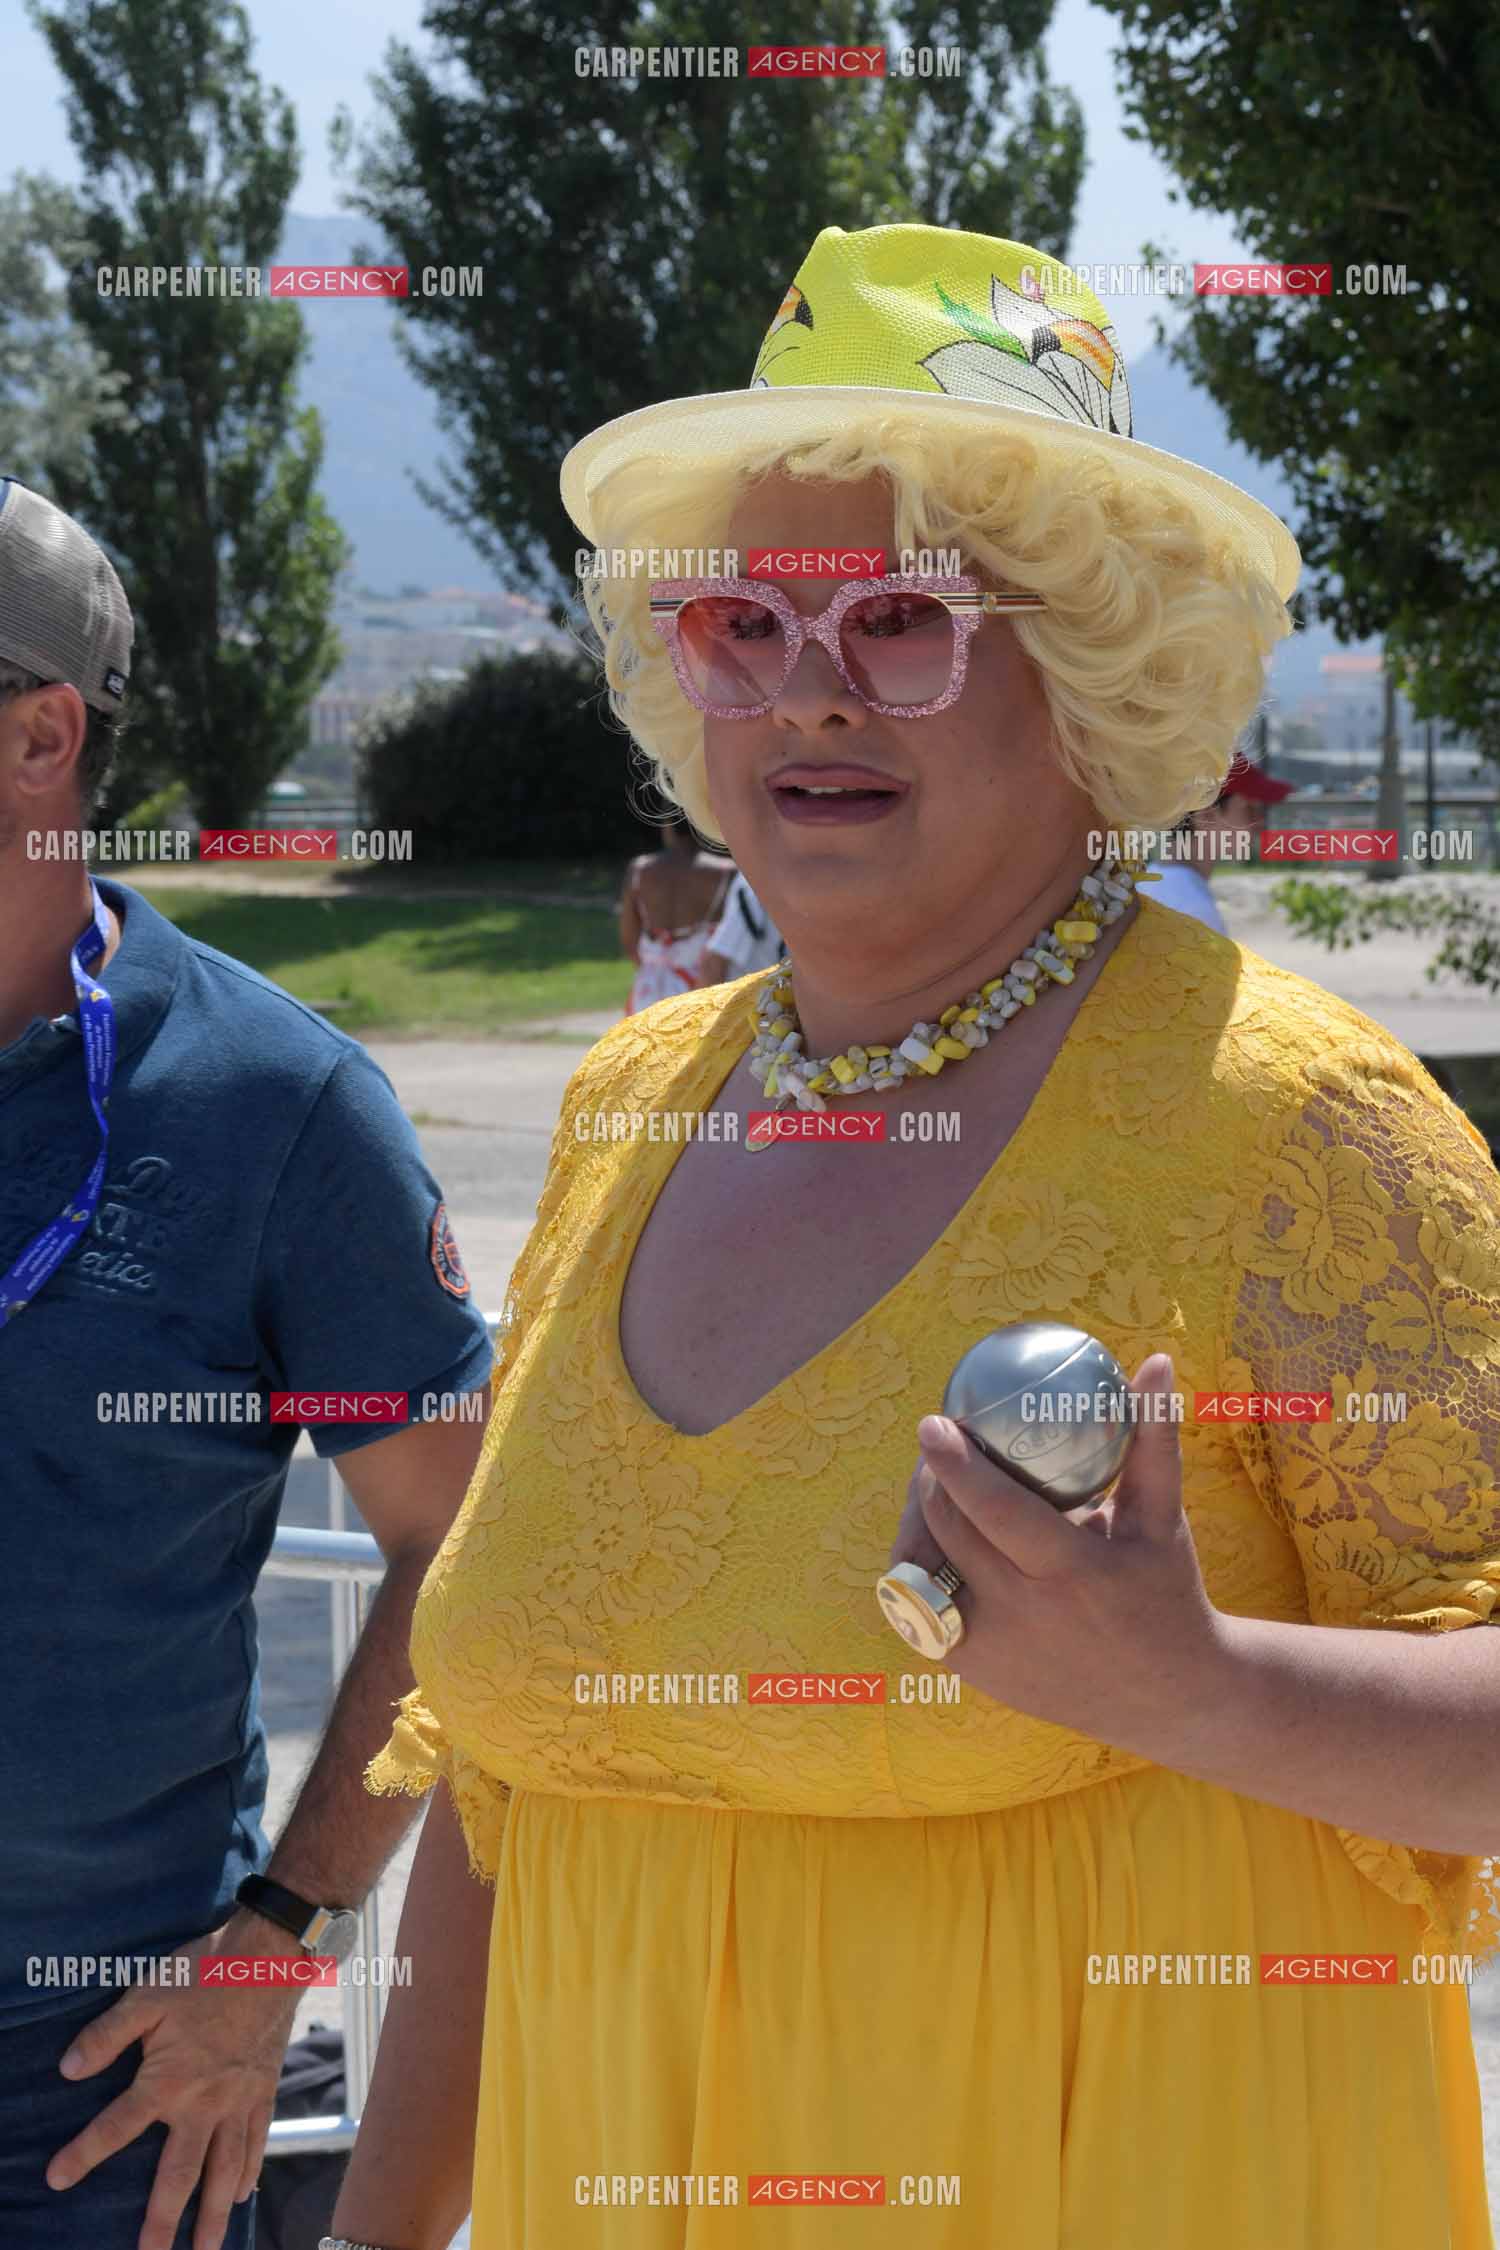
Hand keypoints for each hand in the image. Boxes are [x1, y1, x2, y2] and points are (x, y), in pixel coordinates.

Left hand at [47, 1910, 304, 2249]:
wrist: (271, 1956)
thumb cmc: (206, 1972)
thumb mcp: (148, 1993)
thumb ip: (107, 2034)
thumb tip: (67, 2070)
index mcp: (168, 2080)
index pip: (116, 2127)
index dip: (82, 2155)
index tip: (56, 2179)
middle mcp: (204, 2104)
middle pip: (178, 2175)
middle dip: (161, 2221)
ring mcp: (238, 2102)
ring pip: (223, 2170)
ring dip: (211, 2215)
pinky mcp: (264, 2092)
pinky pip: (257, 2143)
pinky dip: (250, 2173)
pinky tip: (241, 2196)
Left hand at [886, 1353, 1231, 1755]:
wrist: (1168, 1698)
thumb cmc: (1165, 1590)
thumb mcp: (1161, 1519)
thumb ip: (1152, 1439)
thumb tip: (1153, 1360)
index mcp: (1073, 1572)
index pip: (996, 1512)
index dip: (957, 1466)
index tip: (934, 1423)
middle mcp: (1025, 1616)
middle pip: (949, 1533)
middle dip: (930, 1482)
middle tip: (937, 1446)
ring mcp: (993, 1650)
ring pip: (922, 1571)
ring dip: (918, 1522)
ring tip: (934, 1486)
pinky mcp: (975, 1670)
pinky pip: (923, 1608)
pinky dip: (924, 1568)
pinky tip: (939, 1537)